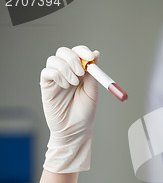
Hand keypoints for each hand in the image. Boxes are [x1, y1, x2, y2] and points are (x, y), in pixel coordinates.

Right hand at [41, 45, 99, 172]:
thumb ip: (93, 74)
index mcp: (80, 72)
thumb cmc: (85, 113)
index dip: (83, 51)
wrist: (75, 131)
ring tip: (74, 84)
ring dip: (66, 69)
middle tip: (81, 71)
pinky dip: (57, 75)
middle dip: (73, 58)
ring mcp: (55, 79)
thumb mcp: (92, 92)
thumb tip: (96, 54)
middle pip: (63, 52)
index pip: (78, 53)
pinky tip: (65, 87)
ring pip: (54, 60)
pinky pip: (47, 72)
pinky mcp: (46, 86)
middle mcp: (67, 72)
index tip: (90, 58)